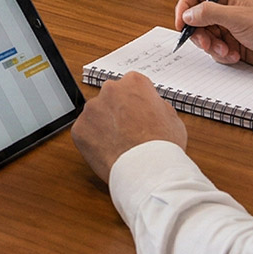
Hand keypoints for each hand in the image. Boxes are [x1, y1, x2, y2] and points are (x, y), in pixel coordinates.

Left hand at [72, 72, 186, 181]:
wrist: (147, 170)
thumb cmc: (163, 146)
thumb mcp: (173, 119)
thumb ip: (158, 106)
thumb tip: (151, 106)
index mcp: (134, 83)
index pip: (132, 86)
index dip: (137, 102)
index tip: (139, 114)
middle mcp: (110, 89)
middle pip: (112, 97)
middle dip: (118, 111)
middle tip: (129, 131)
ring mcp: (92, 108)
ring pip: (96, 114)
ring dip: (105, 125)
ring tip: (120, 145)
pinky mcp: (79, 128)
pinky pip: (85, 132)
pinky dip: (93, 141)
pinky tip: (108, 152)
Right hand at [175, 0, 252, 75]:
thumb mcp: (238, 18)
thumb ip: (209, 13)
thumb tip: (187, 14)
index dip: (184, 7)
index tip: (181, 23)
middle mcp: (225, 6)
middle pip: (196, 17)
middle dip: (199, 33)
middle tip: (206, 43)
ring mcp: (227, 25)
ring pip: (203, 34)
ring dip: (211, 46)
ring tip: (226, 50)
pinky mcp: (231, 41)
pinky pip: (213, 48)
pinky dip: (221, 54)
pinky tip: (235, 55)